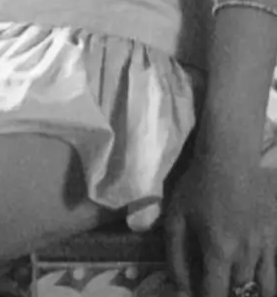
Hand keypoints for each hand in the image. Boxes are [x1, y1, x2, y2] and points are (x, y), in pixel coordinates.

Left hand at [164, 147, 276, 296]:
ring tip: (230, 283)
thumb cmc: (198, 185)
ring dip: (245, 291)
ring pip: (261, 288)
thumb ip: (175, 255)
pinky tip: (253, 280)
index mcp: (219, 249)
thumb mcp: (175, 217)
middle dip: (223, 293)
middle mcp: (246, 253)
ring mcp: (264, 246)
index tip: (197, 293)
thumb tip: (180, 287)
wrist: (229, 158)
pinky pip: (273, 272)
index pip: (215, 294)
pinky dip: (265, 283)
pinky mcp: (274, 236)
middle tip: (211, 280)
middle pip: (238, 293)